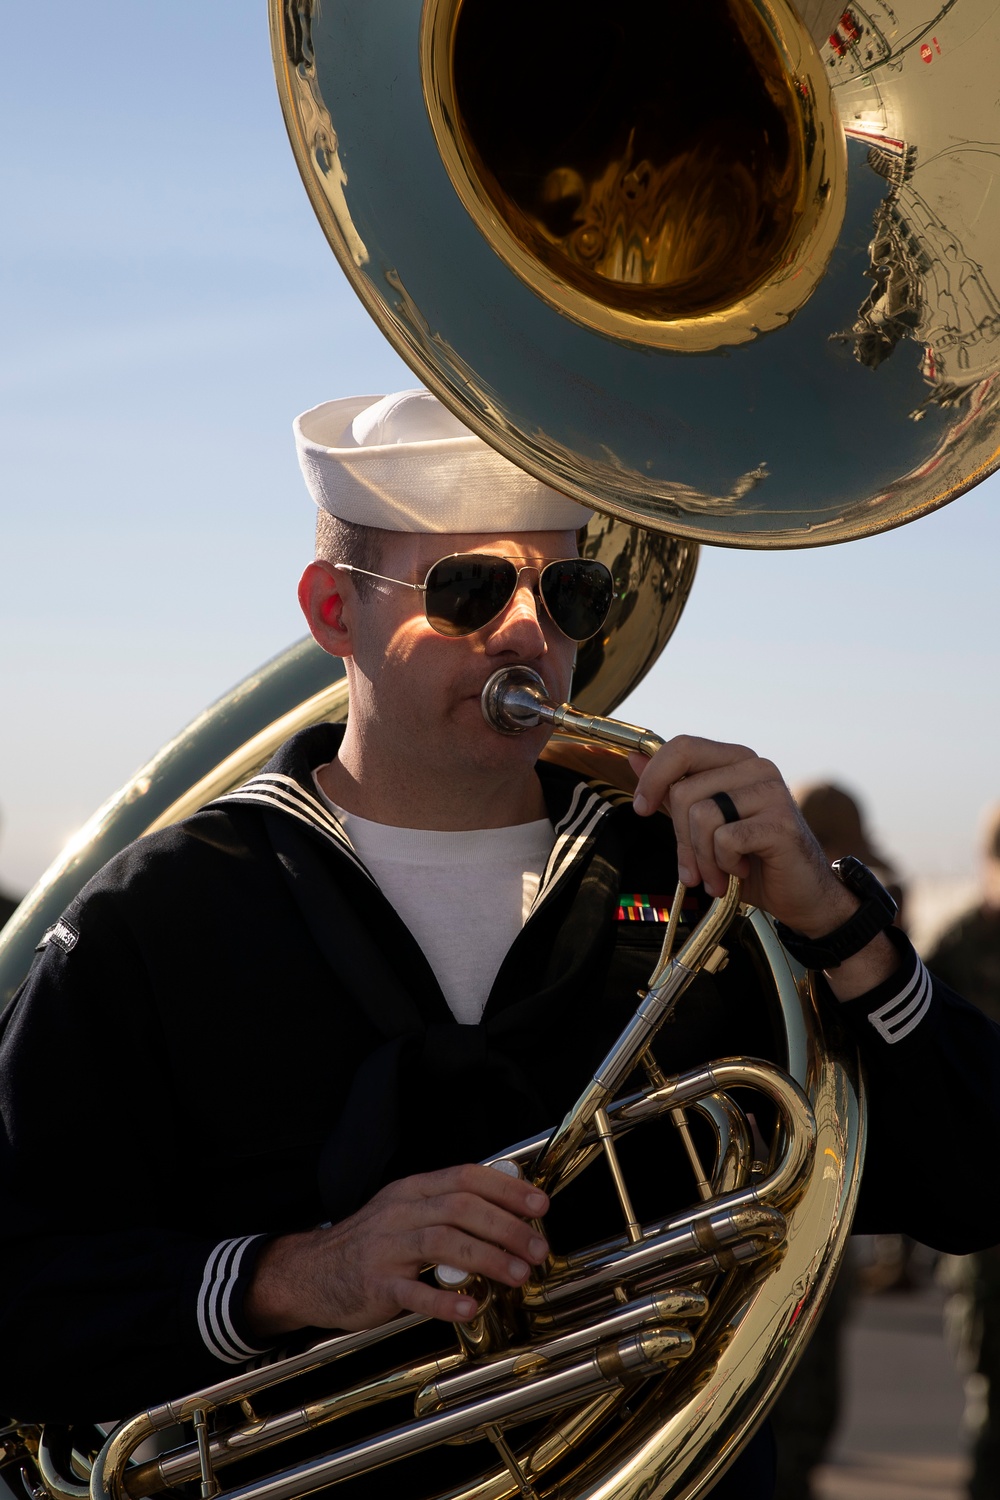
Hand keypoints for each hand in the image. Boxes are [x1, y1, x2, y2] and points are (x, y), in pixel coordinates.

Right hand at [244, 1164, 549, 1337]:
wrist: (312, 1272)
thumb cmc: (371, 1244)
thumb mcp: (406, 1212)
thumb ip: (448, 1209)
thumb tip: (508, 1214)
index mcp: (413, 1189)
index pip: (466, 1176)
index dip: (506, 1188)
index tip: (539, 1205)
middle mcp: (401, 1211)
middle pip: (461, 1208)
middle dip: (507, 1226)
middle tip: (538, 1247)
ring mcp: (387, 1247)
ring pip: (443, 1242)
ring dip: (488, 1257)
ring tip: (518, 1274)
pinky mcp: (376, 1284)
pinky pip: (414, 1291)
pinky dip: (446, 1299)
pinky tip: (472, 1306)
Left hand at [629, 735, 849, 930]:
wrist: (800, 895)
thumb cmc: (752, 860)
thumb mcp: (704, 825)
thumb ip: (673, 792)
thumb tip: (635, 758)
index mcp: (736, 760)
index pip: (682, 747)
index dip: (653, 777)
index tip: (643, 809)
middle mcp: (756, 767)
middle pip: (684, 791)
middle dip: (681, 839)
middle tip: (692, 870)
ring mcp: (772, 791)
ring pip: (702, 816)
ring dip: (702, 858)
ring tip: (718, 875)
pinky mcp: (780, 822)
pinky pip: (725, 839)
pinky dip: (725, 864)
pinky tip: (741, 871)